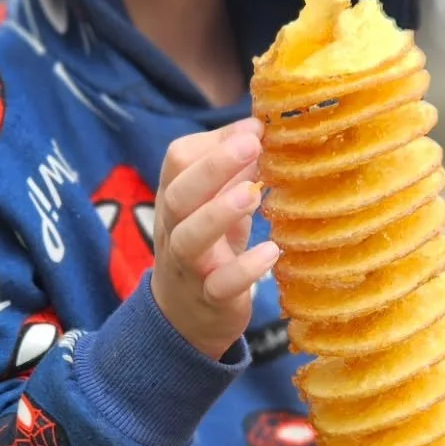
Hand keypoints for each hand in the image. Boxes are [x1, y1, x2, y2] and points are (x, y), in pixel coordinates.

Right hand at [151, 118, 278, 359]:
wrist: (184, 318)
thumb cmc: (209, 248)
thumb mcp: (217, 205)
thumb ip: (234, 171)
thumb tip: (259, 127)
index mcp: (176, 198)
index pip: (178, 160)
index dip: (215, 142)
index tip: (255, 129)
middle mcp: (174, 229)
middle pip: (179, 194)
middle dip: (214, 167)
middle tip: (253, 144)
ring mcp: (188, 266)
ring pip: (189, 238)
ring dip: (219, 213)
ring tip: (253, 194)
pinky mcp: (209, 299)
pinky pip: (220, 285)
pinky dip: (244, 269)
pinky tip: (270, 253)